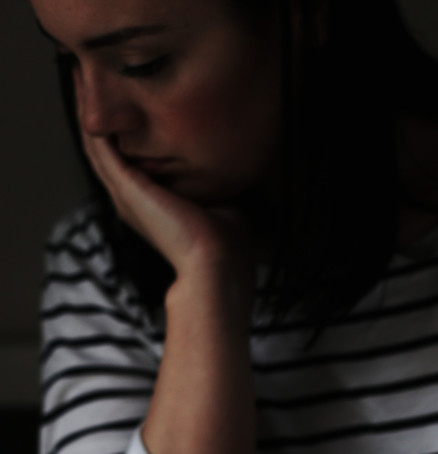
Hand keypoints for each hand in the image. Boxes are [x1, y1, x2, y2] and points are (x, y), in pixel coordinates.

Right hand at [73, 73, 251, 278]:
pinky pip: (100, 146)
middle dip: (101, 114)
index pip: (130, 161)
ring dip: (90, 110)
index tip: (126, 100)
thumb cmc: (224, 245)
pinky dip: (93, 119)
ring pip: (97, 145)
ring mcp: (125, 195)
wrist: (217, 264)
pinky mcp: (126, 187)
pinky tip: (88, 92)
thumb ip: (213, 185)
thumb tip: (226, 168)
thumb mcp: (219, 204)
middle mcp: (131, 200)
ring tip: (81, 75)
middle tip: (93, 77)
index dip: (124, 130)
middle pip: (107, 149)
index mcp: (150, 205)